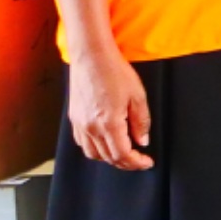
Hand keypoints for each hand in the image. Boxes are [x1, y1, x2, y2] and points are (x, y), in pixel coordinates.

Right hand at [68, 48, 154, 169]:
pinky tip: (105, 143)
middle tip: (138, 160)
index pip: (122, 154)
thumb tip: (142, 140)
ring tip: (123, 154)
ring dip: (109, 158)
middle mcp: (91, 127)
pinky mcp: (74, 118)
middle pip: (108, 157)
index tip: (147, 162)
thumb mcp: (138, 96)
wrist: (91, 56)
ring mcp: (80, 124)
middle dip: (125, 163)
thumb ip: (141, 122)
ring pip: (93, 153)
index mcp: (109, 123)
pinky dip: (95, 149)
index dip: (136, 162)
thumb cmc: (115, 71)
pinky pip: (82, 142)